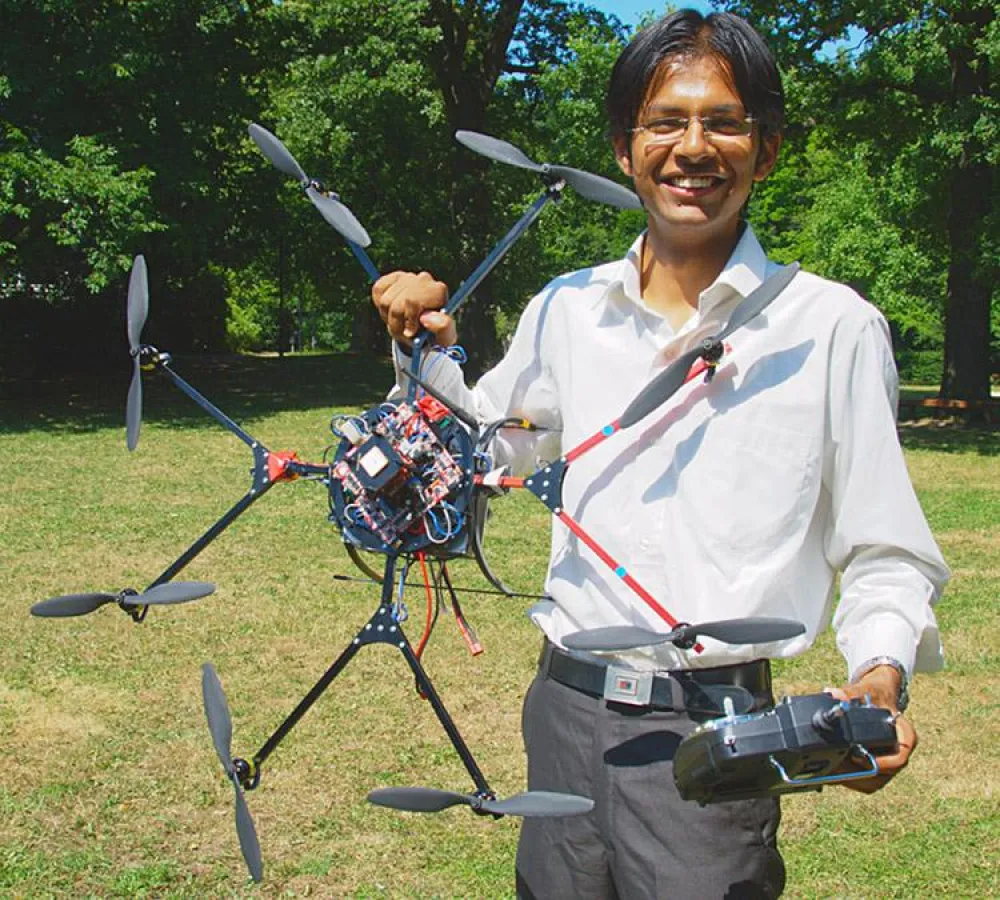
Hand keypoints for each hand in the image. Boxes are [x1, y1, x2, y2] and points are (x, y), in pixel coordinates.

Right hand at [372, 270, 456, 347]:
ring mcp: (409, 277)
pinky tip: (392, 312)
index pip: (411, 301)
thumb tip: (426, 317)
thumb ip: (443, 329)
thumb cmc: (436, 335)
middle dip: (397, 323)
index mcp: (438, 291)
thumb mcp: (445, 338)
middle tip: (404, 332)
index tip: (412, 332)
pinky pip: (378, 289)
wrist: (425, 331)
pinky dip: (380, 305)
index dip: (408, 320)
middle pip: (397, 304)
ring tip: (400, 325)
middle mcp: (424, 279)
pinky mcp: (395, 277)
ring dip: (389, 318)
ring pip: (385, 301)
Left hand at [825, 665, 916, 792]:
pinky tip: (832, 773)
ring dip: (852, 780)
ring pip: (874, 782)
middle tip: (833, 768)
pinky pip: (867, 782)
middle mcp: (900, 751)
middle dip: (858, 774)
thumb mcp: (862, 691)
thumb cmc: (871, 695)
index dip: (881, 763)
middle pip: (884, 774)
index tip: (856, 758)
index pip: (901, 755)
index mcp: (904, 734)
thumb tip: (834, 694)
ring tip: (829, 771)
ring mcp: (889, 762)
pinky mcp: (878, 768)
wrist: (874, 698)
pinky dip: (850, 780)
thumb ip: (848, 693)